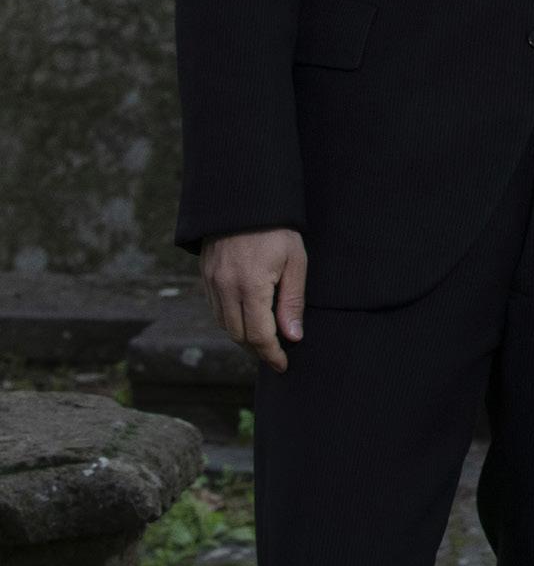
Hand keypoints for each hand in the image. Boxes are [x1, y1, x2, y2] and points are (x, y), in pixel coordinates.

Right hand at [200, 228, 307, 372]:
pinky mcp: (205, 277)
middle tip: (276, 355)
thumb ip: (292, 301)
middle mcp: (226, 289)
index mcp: (251, 287)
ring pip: (224, 325)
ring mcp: (212, 283)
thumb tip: (293, 336)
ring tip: (264, 341)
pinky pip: (216, 310)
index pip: (259, 335)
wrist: (244, 201)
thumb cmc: (277, 230)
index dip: (272, 354)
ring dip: (243, 337)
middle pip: (239, 335)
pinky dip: (231, 321)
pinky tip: (246, 320)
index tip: (283, 365)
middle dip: (258, 350)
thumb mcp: (295, 262)